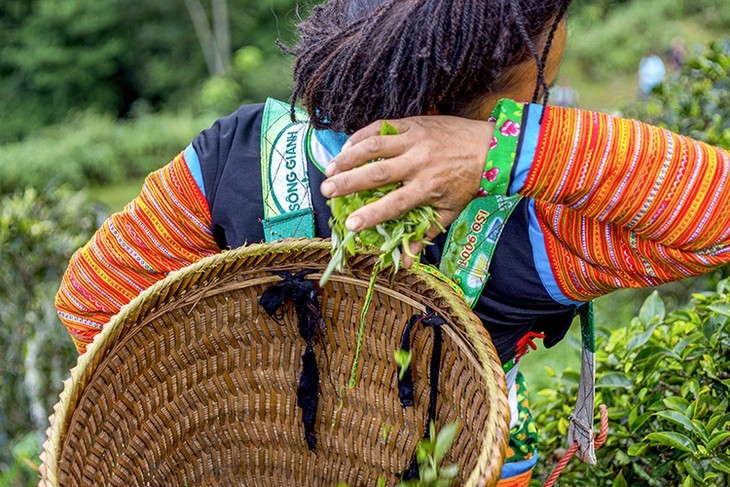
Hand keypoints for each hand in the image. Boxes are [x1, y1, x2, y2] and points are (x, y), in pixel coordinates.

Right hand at [319, 115, 493, 266]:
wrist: (491, 146)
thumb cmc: (466, 182)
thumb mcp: (449, 212)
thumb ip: (425, 235)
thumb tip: (407, 263)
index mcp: (427, 187)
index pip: (394, 204)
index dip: (371, 215)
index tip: (349, 224)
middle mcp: (418, 162)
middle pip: (378, 173)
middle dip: (348, 182)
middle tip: (326, 190)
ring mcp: (415, 140)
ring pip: (375, 146)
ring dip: (349, 156)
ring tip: (329, 168)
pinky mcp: (414, 123)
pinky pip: (382, 127)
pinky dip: (362, 135)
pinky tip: (347, 146)